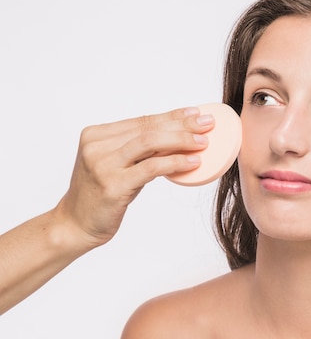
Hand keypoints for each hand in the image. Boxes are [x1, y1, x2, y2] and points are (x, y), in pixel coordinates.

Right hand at [54, 106, 212, 248]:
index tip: (196, 113)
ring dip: (181, 140)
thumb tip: (180, 136)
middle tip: (207, 124)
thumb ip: (140, 150)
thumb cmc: (102, 193)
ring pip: (150, 143)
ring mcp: (102, 165)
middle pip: (148, 129)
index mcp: (96, 135)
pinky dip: (175, 162)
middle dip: (182, 124)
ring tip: (203, 142)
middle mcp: (96, 146)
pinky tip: (192, 162)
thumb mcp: (119, 165)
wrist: (75, 224)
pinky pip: (151, 168)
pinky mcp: (112, 185)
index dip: (171, 115)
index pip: (142, 121)